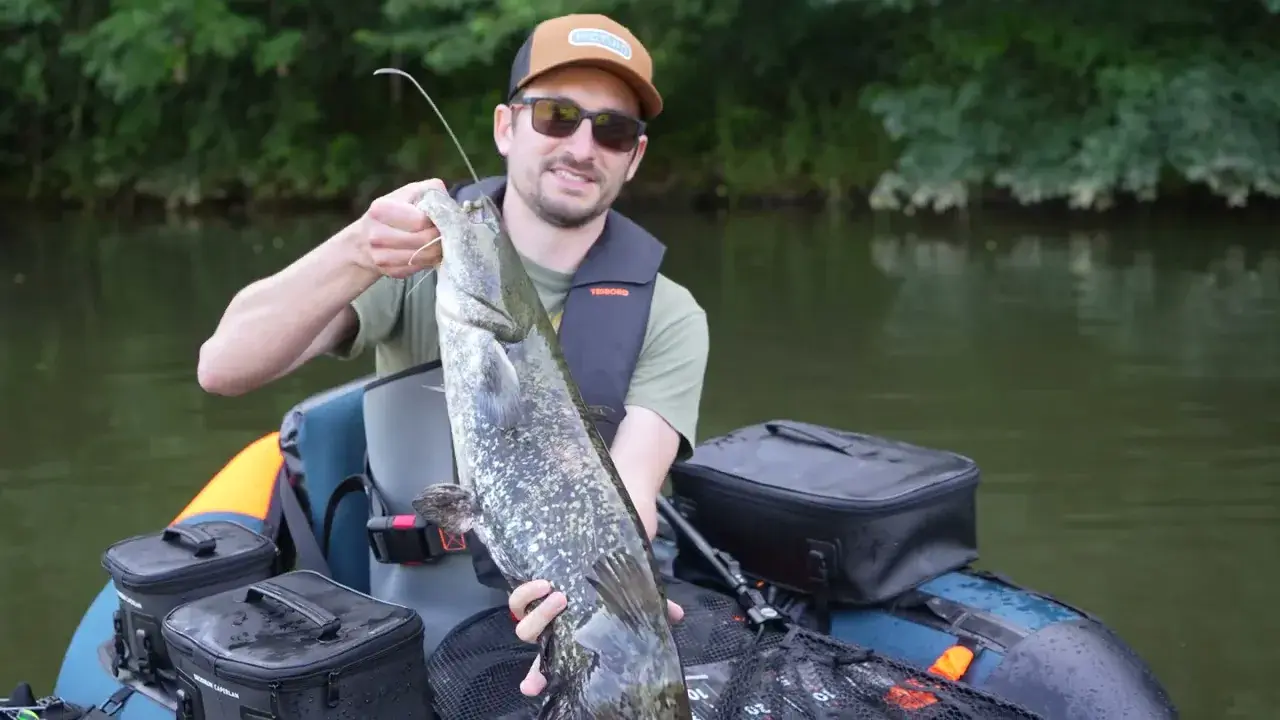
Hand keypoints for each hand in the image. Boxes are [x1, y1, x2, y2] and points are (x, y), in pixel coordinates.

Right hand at [350, 179, 445, 278]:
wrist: (363, 241)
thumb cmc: (393, 211)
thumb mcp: (408, 193)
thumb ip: (430, 190)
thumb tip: (448, 203)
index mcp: (381, 210)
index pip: (420, 221)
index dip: (437, 220)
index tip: (440, 219)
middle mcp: (377, 235)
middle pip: (424, 240)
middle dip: (440, 237)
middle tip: (446, 234)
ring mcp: (381, 256)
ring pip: (424, 257)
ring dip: (437, 251)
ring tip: (440, 243)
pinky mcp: (390, 271)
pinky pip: (419, 268)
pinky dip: (428, 261)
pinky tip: (428, 253)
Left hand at [509, 578, 684, 696]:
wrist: (604, 544)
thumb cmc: (616, 580)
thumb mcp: (636, 596)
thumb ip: (652, 610)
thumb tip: (677, 614)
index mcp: (571, 638)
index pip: (551, 666)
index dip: (538, 679)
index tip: (533, 687)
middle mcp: (552, 628)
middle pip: (532, 642)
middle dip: (540, 637)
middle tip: (564, 608)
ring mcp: (539, 609)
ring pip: (523, 622)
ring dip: (539, 611)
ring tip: (560, 594)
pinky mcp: (533, 587)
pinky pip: (519, 598)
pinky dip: (528, 592)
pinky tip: (546, 583)